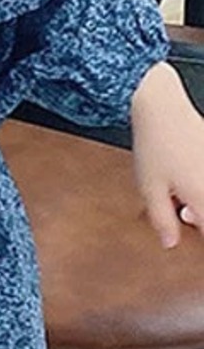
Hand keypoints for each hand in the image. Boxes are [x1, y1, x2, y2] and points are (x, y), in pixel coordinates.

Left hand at [130, 61, 203, 247]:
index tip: (185, 226)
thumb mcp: (149, 188)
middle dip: (199, 218)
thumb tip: (170, 243)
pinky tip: (190, 186)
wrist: (164, 105)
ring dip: (199, 204)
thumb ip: (162, 220)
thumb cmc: (155, 146)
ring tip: (185, 201)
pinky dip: (199, 189)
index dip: (199, 240)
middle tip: (184, 214)